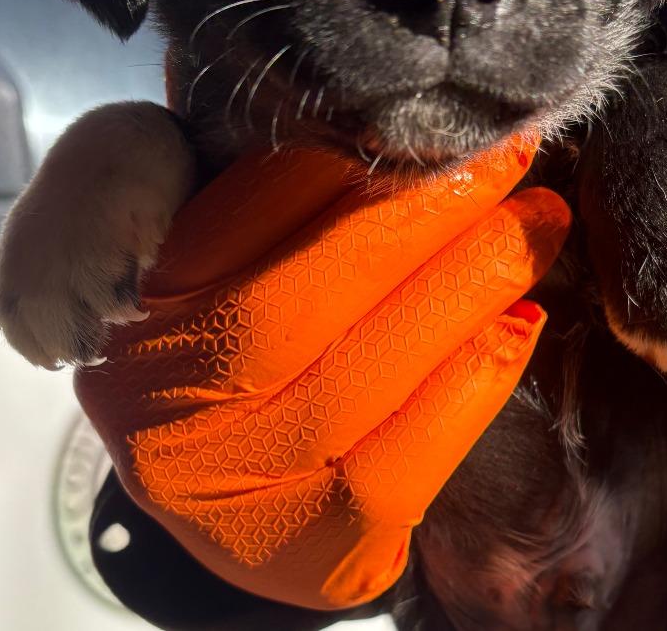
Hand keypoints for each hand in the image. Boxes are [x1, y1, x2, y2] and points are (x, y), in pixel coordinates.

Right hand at [75, 140, 569, 609]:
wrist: (228, 475)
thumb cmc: (228, 322)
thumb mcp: (202, 233)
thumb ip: (236, 173)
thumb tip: (348, 112)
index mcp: (129, 299)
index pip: (232, 216)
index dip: (340, 163)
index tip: (429, 124)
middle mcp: (157, 398)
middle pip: (298, 298)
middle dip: (423, 215)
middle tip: (512, 155)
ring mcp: (223, 485)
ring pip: (357, 377)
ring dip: (466, 287)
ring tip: (537, 224)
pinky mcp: (298, 553)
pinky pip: (399, 465)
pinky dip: (470, 383)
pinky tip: (520, 322)